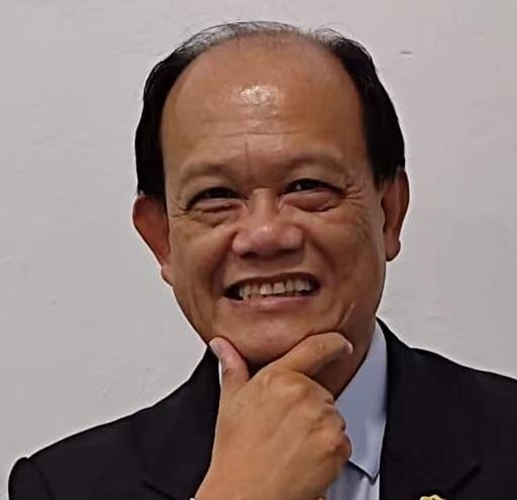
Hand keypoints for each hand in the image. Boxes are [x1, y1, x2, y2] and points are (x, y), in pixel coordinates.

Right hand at [196, 332, 353, 499]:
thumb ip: (232, 366)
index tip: (341, 344)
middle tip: (285, 428)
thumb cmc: (236, 452)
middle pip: (322, 392)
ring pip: (333, 416)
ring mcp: (322, 418)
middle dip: (310, 407)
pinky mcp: (336, 444)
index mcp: (278, 378)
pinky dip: (330, 451)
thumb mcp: (230, 402)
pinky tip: (305, 459)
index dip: (333, 343)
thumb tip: (222, 345)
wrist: (245, 495)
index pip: (315, 348)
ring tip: (292, 445)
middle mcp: (303, 393)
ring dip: (320, 429)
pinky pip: (342, 440)